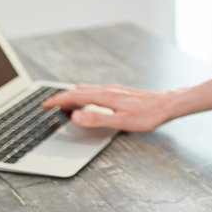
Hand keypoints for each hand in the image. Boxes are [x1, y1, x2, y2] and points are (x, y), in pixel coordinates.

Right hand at [41, 85, 176, 132]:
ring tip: (64, 104)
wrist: (167, 105)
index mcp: (105, 96)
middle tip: (48, 105)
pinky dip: (84, 95)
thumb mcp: (121, 122)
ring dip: (72, 96)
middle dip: (61, 97)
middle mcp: (108, 90)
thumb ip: (96, 119)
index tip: (44, 105)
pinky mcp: (120, 92)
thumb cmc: (147, 115)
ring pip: (87, 90)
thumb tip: (75, 116)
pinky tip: (88, 102)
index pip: (74, 96)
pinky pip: (96, 91)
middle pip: (78, 91)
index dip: (57, 100)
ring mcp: (114, 90)